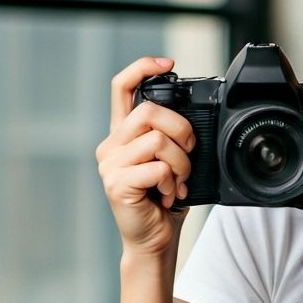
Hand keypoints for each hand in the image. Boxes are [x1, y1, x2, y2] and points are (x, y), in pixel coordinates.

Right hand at [95, 56, 195, 256]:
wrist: (154, 239)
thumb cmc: (164, 201)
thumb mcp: (170, 163)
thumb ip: (171, 139)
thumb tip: (193, 122)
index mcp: (124, 134)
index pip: (122, 87)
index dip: (142, 68)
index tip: (168, 63)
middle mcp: (111, 144)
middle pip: (149, 112)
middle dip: (182, 132)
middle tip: (188, 156)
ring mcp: (110, 164)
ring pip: (158, 140)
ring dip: (181, 164)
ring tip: (177, 182)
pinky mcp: (116, 183)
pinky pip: (157, 168)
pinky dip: (172, 182)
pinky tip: (167, 196)